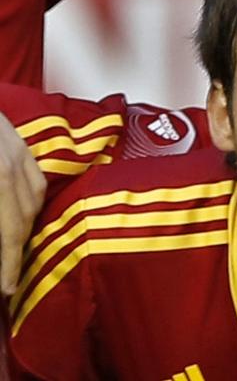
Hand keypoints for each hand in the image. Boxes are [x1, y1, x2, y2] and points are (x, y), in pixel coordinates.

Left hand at [0, 112, 45, 294]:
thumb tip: (4, 235)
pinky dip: (32, 203)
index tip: (6, 289)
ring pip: (36, 199)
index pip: (10, 229)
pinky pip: (36, 180)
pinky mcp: (20, 143)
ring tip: (15, 253)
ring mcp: (19, 150)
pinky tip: (24, 215)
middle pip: (25, 217)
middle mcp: (11, 163)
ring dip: (26, 230)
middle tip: (8, 283)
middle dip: (16, 255)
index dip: (9, 264)